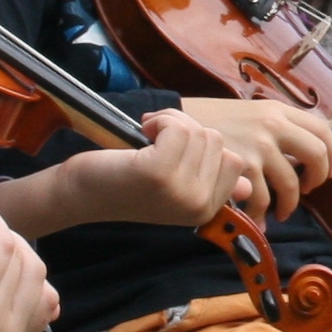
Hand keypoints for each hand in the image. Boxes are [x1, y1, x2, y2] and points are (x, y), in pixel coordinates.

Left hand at [0, 109, 242, 237]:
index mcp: (207, 210)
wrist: (82, 193)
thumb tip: (249, 188)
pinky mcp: (159, 173)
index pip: (234, 161)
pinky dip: (160, 121)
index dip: (202, 146)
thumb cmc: (126, 182)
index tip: (172, 153)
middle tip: (155, 143)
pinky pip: (179, 128)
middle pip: (217, 141)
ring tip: (146, 140)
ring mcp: (181, 191)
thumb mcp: (175, 186)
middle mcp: (198, 206)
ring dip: (170, 123)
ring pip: (199, 131)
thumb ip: (210, 183)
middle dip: (186, 130)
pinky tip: (141, 136)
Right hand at [178, 98, 331, 220]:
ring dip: (290, 204)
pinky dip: (263, 214)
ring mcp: (257, 147)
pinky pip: (262, 198)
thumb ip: (277, 128)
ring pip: (291, 184)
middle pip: (318, 154)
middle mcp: (272, 125)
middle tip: (308, 188)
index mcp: (276, 110)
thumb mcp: (250, 113)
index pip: (323, 129)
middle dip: (319, 178)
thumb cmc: (212, 120)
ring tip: (281, 210)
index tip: (328, 168)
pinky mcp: (241, 167)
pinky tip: (259, 217)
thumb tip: (302, 155)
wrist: (177, 122)